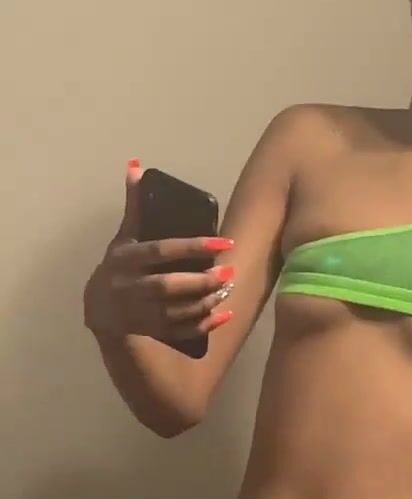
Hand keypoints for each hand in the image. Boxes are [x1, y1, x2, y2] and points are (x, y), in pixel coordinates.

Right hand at [83, 161, 235, 349]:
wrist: (97, 308)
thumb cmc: (118, 266)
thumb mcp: (124, 237)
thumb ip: (135, 206)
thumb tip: (136, 166)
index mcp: (124, 259)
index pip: (160, 251)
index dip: (192, 246)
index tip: (223, 241)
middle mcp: (126, 287)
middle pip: (165, 286)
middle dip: (199, 280)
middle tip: (227, 272)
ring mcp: (133, 313)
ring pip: (171, 311)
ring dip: (203, 302)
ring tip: (227, 290)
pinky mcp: (145, 331)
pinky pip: (175, 331)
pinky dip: (201, 326)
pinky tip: (224, 315)